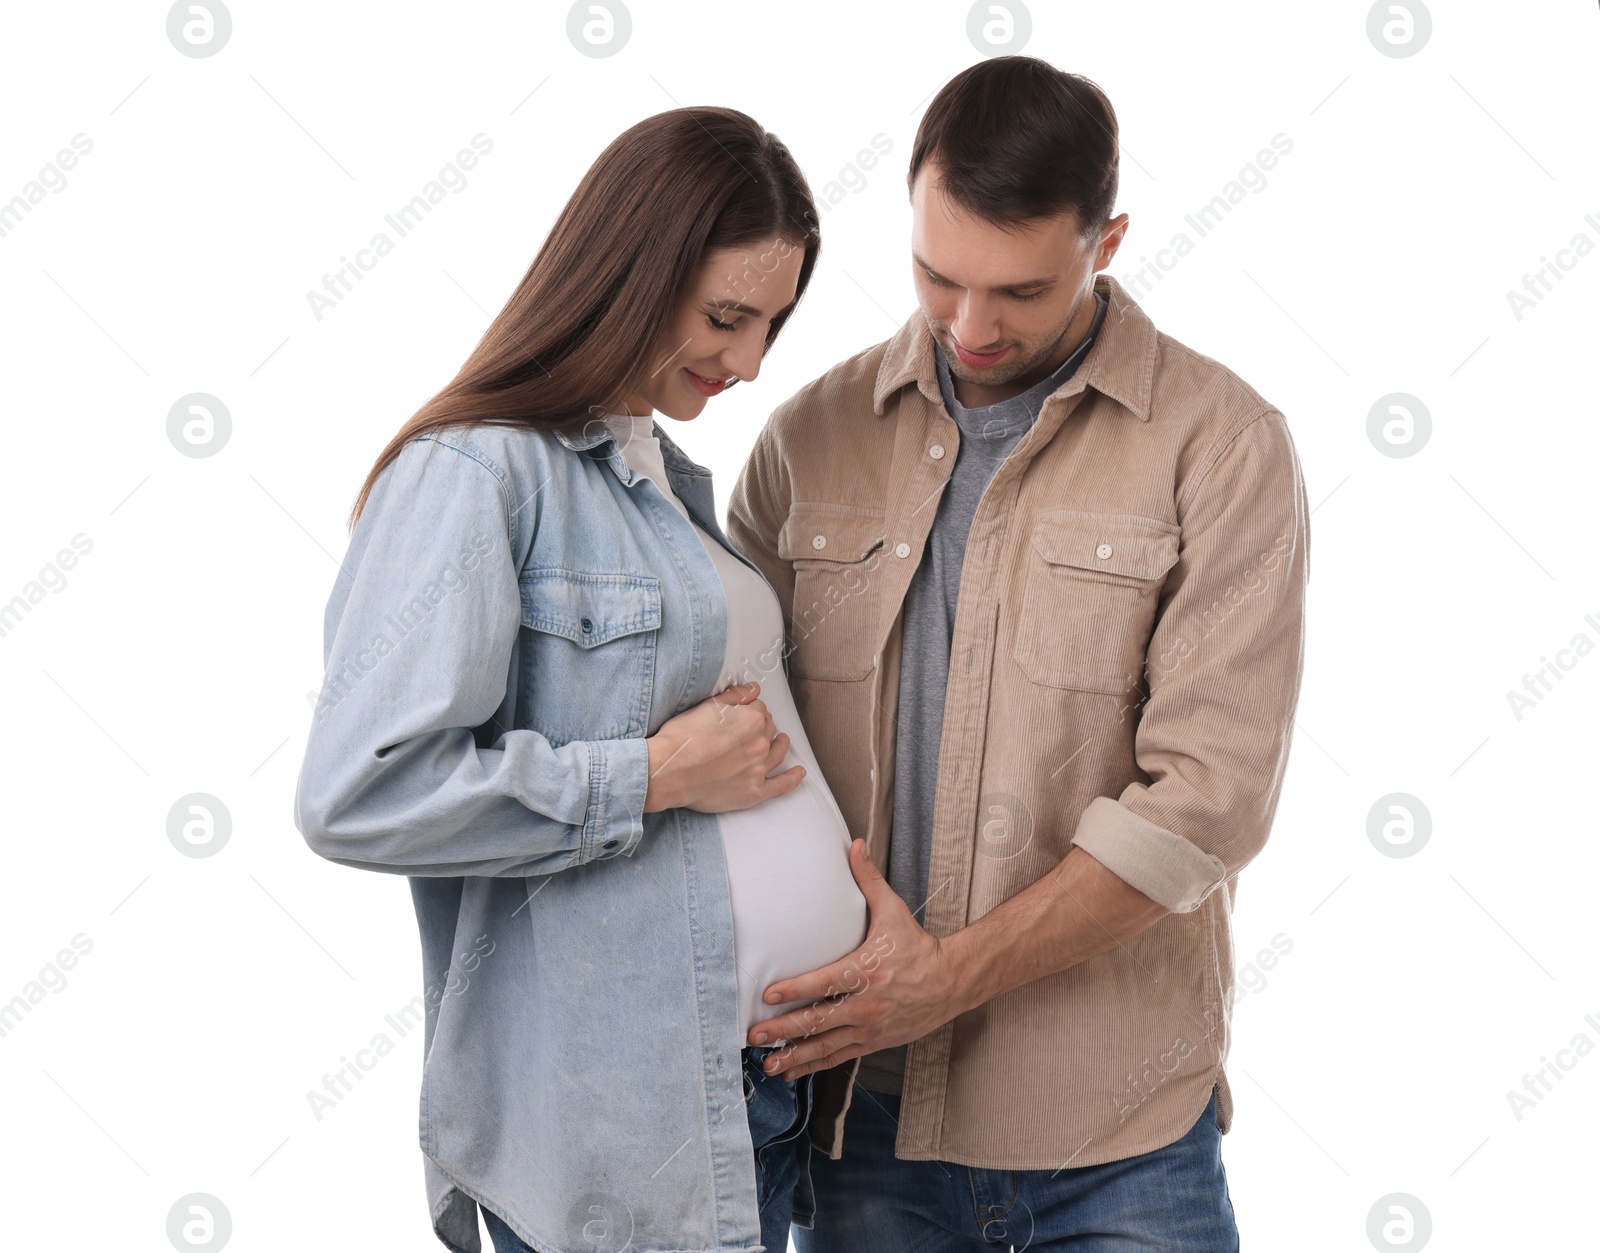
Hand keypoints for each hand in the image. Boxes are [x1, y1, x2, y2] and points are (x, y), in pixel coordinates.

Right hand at [644, 681, 805, 812]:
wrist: (669, 771)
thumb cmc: (682, 738)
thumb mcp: (707, 706)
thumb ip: (735, 696)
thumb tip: (754, 688)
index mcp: (751, 720)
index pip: (760, 710)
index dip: (751, 710)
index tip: (744, 713)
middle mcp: (760, 744)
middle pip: (769, 731)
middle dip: (763, 727)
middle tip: (752, 729)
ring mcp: (759, 769)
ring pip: (778, 753)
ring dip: (781, 745)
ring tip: (782, 742)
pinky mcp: (753, 792)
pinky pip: (781, 786)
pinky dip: (792, 779)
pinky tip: (799, 773)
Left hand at [746, 839, 970, 1078]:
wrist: (951, 982)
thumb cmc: (917, 947)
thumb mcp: (893, 911)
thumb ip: (868, 880)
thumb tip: (853, 845)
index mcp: (866, 971)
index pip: (824, 983)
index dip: (795, 990)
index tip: (768, 995)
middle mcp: (865, 1004)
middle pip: (818, 1020)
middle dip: (783, 1031)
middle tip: (753, 1036)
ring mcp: (869, 1027)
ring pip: (826, 1046)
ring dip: (795, 1057)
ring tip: (769, 1066)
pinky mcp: (873, 1042)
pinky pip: (839, 1057)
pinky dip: (815, 1065)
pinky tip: (794, 1071)